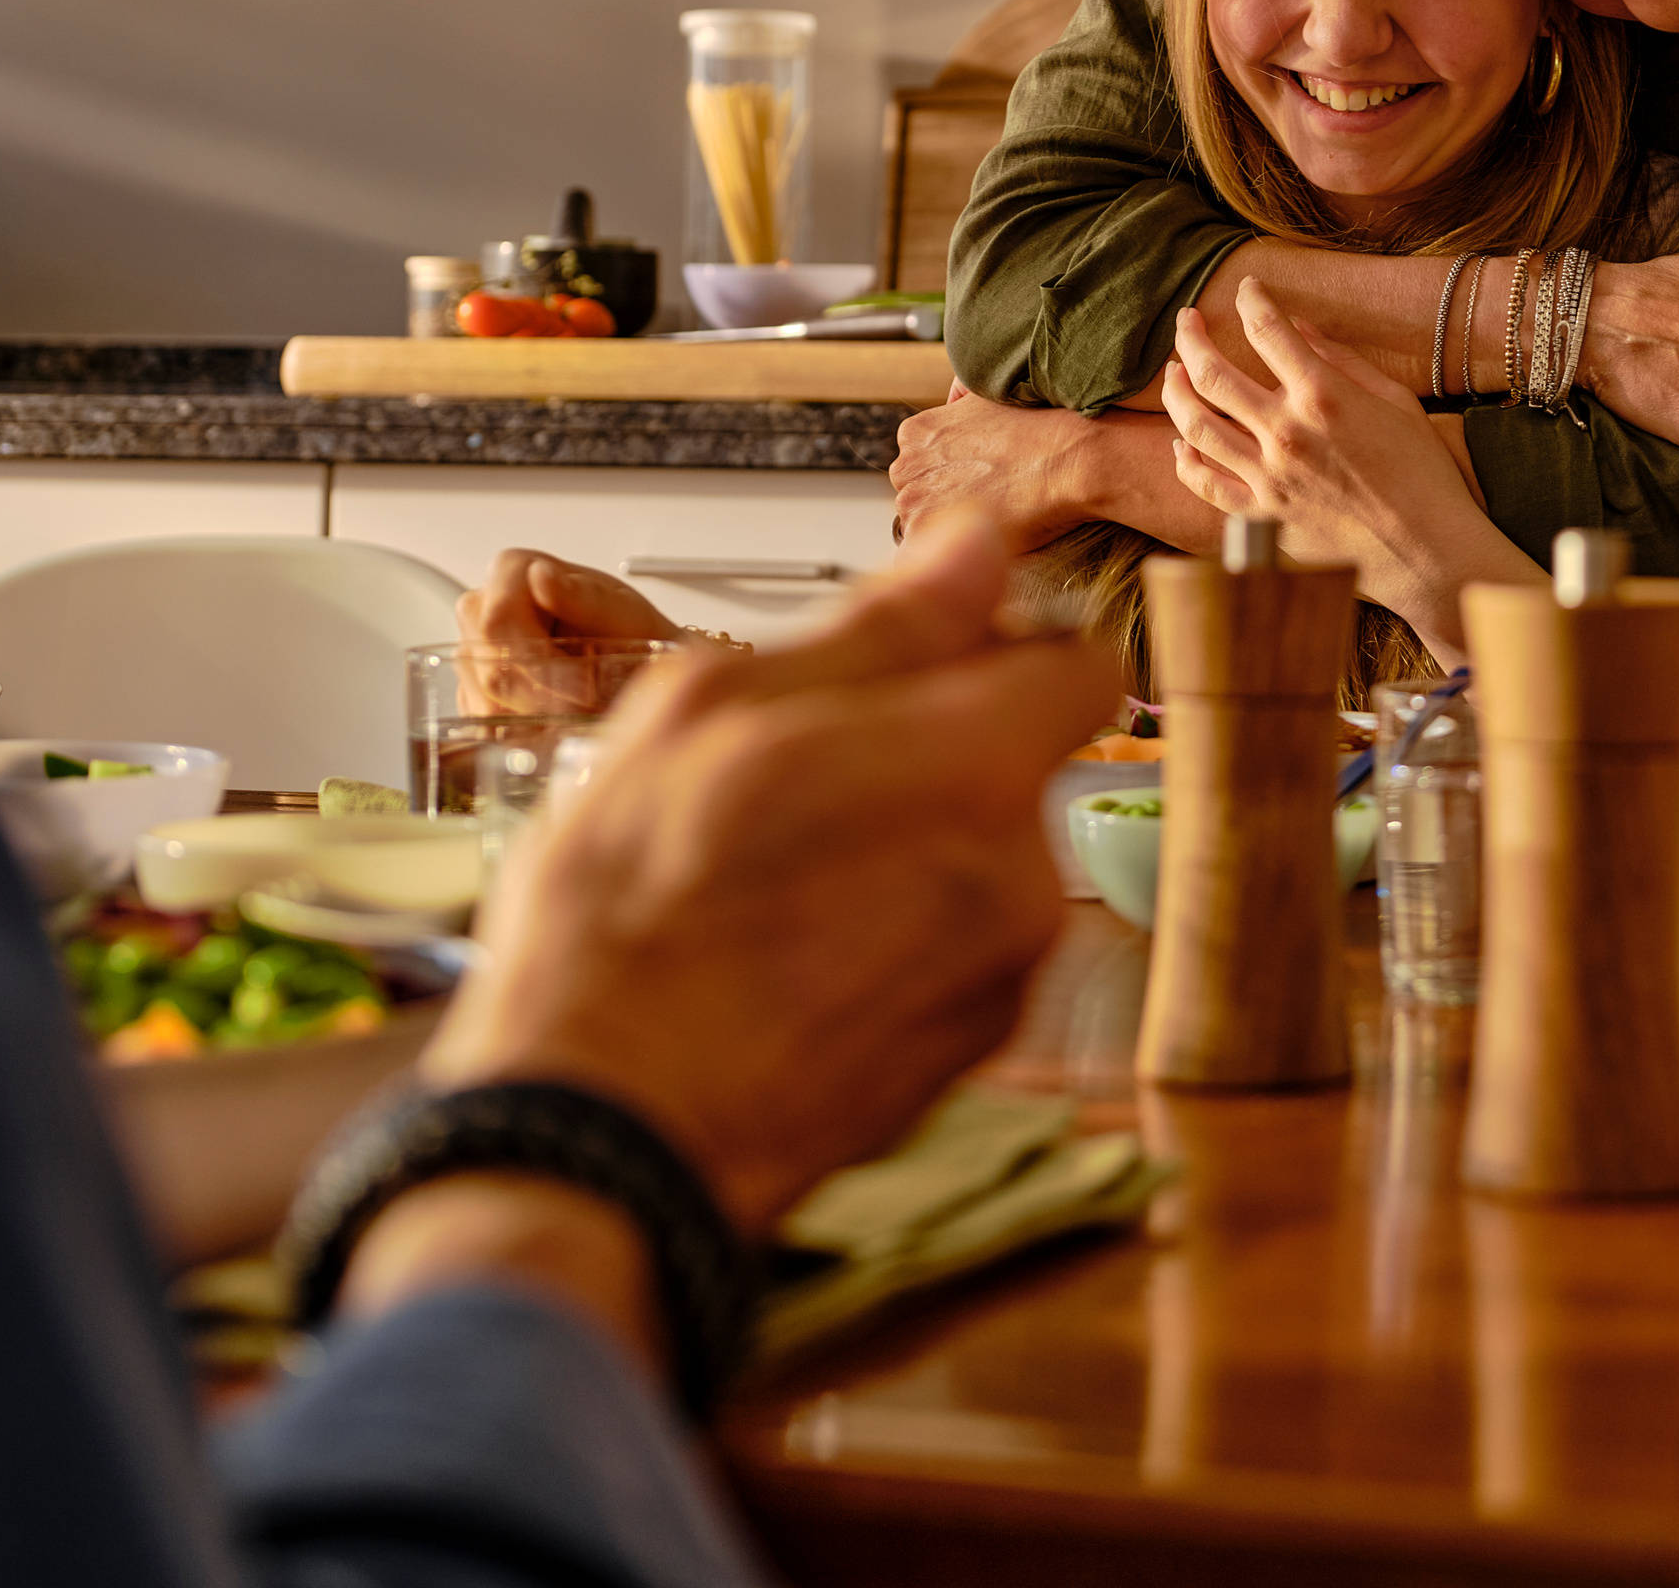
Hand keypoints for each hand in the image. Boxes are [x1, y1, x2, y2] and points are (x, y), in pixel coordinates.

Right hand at [421, 516, 1115, 1230]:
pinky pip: (956, 947)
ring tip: (774, 880)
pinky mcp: (970, 1052)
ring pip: (979, 855)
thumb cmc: (630, 922)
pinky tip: (792, 956)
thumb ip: (879, 626)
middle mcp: (1020, 872)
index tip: (920, 662)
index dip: (1000, 648)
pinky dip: (896, 936)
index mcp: (973, 767)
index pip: (1077, 664)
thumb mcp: (716, 712)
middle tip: (794, 780)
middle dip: (931, 752)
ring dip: (906, 847)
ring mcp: (1002, 974)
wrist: (601, 1133)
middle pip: (1015, 763)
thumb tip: (975, 545)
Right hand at [455, 548, 694, 715]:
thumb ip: (582, 597)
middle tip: (583, 709)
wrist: (640, 666)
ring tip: (574, 714)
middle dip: (537, 697)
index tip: (581, 689)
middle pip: (487, 664)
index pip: (498, 621)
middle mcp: (485, 606)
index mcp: (514, 571)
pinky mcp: (475, 687)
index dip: (535, 662)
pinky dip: (519, 729)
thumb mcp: (621, 613)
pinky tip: (551, 725)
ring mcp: (475, 648)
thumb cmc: (631, 633)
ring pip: (481, 698)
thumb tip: (541, 576)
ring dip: (529, 718)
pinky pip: (482, 719)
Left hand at [891, 379, 1121, 550]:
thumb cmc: (1042, 429)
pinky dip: (956, 550)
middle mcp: (907, 465)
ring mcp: (914, 501)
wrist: (1071, 459)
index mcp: (916, 432)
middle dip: (945, 501)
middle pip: (918, 495)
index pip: (920, 468)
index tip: (979, 481)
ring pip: (925, 525)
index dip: (951, 478)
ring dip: (951, 527)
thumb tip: (953, 402)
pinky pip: (933, 553)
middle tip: (989, 502)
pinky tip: (988, 536)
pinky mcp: (932, 533)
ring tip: (994, 519)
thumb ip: (959, 406)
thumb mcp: (990, 399)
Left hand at [1165, 282, 1501, 633]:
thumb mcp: (1395, 399)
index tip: (1246, 289)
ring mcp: (1268, 478)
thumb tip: (1298, 326)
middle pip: (1211, 373)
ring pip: (1195, 426)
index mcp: (1323, 396)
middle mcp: (1286, 433)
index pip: (1267, 328)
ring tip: (1173, 374)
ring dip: (1175, 392)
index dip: (1250, 298)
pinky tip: (1180, 444)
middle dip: (1191, 337)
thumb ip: (1342, 359)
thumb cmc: (1420, 470)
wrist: (1424, 547)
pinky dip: (1185, 461)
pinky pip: (1205, 484)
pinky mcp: (1261, 517)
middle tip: (1187, 321)